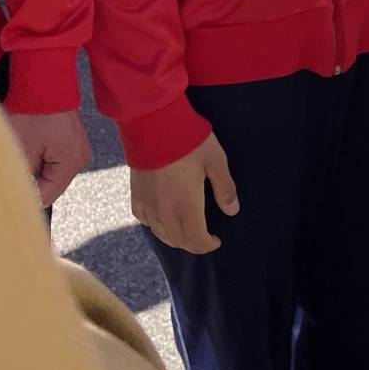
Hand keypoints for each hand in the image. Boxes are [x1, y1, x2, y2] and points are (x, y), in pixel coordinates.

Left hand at [7, 108, 92, 206]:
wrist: (43, 80)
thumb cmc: (32, 110)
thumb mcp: (22, 150)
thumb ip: (23, 178)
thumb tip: (19, 195)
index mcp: (71, 163)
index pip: (46, 197)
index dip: (25, 196)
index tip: (8, 191)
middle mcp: (81, 158)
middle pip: (51, 186)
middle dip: (31, 181)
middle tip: (14, 168)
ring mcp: (79, 149)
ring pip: (52, 174)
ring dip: (36, 169)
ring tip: (24, 151)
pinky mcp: (73, 142)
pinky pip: (56, 160)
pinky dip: (42, 158)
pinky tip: (32, 145)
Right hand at [131, 133, 238, 254]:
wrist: (154, 124)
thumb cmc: (188, 141)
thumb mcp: (215, 161)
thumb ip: (224, 188)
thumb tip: (233, 210)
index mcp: (186, 206)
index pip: (196, 240)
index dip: (207, 245)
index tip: (216, 241)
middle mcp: (165, 212)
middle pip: (179, 241)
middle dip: (193, 244)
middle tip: (203, 237)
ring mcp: (148, 205)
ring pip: (161, 234)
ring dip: (175, 238)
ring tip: (186, 231)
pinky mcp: (136, 196)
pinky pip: (145, 221)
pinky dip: (156, 225)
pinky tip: (162, 219)